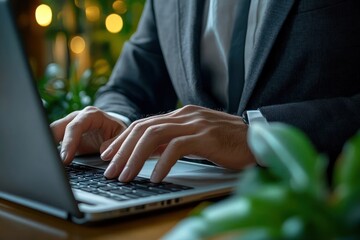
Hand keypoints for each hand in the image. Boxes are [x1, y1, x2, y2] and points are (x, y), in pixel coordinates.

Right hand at [50, 106, 126, 164]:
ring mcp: (68, 125)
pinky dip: (50, 152)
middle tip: (50, 163)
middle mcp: (76, 117)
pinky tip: (49, 164)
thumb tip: (103, 152)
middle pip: (57, 128)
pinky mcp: (63, 135)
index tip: (65, 159)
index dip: (69, 143)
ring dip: (47, 148)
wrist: (112, 128)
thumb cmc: (116, 131)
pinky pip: (52, 142)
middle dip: (50, 144)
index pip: (75, 127)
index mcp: (91, 115)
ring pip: (50, 133)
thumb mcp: (121, 136)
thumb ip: (115, 143)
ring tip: (46, 164)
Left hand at [101, 105, 255, 182]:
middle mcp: (185, 115)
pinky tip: (156, 177)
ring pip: (155, 136)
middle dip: (122, 149)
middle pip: (144, 128)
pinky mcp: (207, 137)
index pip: (143, 123)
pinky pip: (177, 147)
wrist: (258, 138)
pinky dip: (163, 163)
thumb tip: (147, 153)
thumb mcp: (194, 139)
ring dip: (136, 157)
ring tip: (125, 176)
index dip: (122, 138)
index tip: (108, 153)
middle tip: (110, 169)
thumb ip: (172, 141)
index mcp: (180, 115)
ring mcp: (196, 124)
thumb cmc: (226, 142)